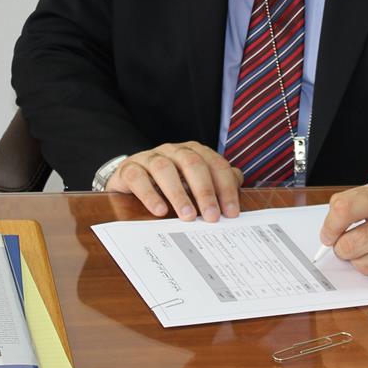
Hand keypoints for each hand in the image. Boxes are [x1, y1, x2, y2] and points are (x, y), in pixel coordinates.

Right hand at [105, 142, 243, 222]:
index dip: (226, 188)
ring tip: (187, 216)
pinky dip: (150, 194)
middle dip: (205, 191)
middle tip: (212, 216)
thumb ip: (216, 182)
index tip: (231, 213)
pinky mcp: (130, 168)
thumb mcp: (194, 183)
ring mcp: (150, 157)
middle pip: (193, 164)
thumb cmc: (169, 182)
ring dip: (178, 193)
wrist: (131, 178)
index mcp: (194, 152)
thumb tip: (238, 182)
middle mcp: (174, 150)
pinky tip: (160, 211)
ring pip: (165, 169)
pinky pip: (138, 177)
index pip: (215, 165)